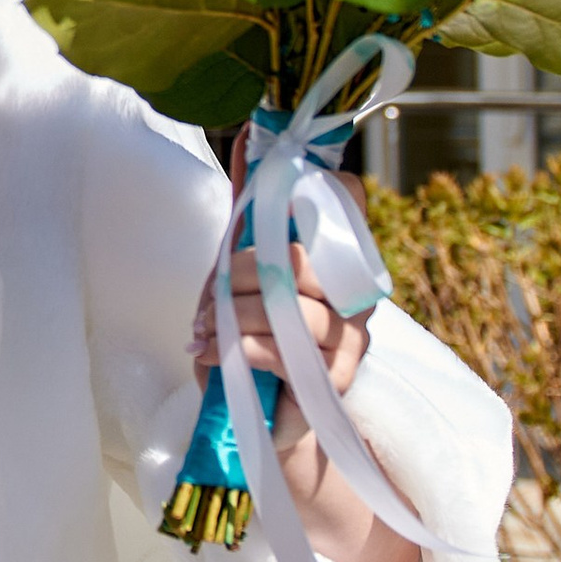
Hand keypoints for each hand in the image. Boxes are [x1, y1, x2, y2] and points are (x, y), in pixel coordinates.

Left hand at [189, 152, 416, 561]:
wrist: (259, 423)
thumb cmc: (250, 339)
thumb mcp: (240, 272)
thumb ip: (248, 212)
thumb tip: (246, 137)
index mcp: (335, 258)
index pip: (347, 200)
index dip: (317, 186)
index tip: (269, 193)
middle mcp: (353, 294)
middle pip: (301, 257)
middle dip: (242, 268)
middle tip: (215, 287)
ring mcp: (348, 341)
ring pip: (293, 306)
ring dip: (236, 312)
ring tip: (208, 328)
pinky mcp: (331, 383)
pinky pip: (289, 352)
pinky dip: (244, 347)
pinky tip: (216, 350)